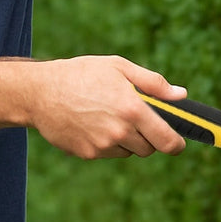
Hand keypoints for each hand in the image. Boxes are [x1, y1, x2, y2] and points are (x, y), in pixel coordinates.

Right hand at [27, 56, 188, 159]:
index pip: (167, 141)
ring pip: (129, 152)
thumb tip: (180, 96)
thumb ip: (153, 83)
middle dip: (150, 137)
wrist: (40, 92)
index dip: (177, 144)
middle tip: (137, 119)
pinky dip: (108, 143)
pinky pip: (109, 153)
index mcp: (133, 109)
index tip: (179, 142)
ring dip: (128, 140)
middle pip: (150, 149)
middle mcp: (120, 132)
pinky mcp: (88, 154)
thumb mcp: (120, 67)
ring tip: (109, 116)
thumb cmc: (82, 74)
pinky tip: (93, 123)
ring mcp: (103, 146)